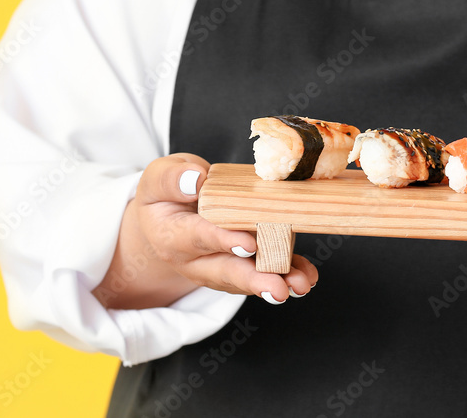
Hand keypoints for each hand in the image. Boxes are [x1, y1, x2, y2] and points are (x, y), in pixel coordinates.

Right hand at [92, 153, 318, 308]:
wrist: (170, 215)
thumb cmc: (167, 192)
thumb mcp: (160, 177)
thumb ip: (172, 179)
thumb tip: (195, 180)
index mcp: (172, 235)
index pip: (199, 238)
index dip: (224, 241)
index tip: (249, 245)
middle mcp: (195, 260)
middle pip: (226, 271)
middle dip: (255, 280)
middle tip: (278, 289)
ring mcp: (219, 266)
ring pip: (248, 277)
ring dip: (276, 281)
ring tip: (300, 284)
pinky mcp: (241, 264)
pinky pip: (264, 271)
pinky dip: (287, 273)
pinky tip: (306, 275)